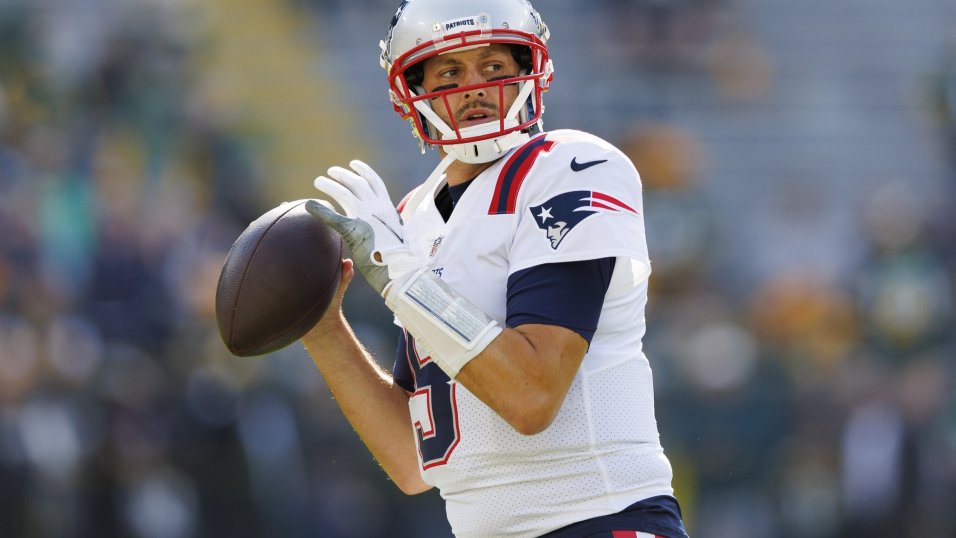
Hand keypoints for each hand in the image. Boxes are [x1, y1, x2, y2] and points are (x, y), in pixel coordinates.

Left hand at [306, 160, 417, 294]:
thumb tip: (382, 223)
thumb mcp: (395, 233)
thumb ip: (385, 223)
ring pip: (344, 193)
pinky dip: (320, 210)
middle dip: (343, 175)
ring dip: (330, 185)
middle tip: (331, 172)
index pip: (375, 182)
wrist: (398, 269)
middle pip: (357, 183)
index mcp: (387, 207)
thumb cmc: (397, 256)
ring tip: (318, 181)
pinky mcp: (352, 229)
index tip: (354, 165)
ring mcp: (365, 217)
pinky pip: (332, 217)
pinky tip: (309, 205)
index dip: (364, 171)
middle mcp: (377, 207)